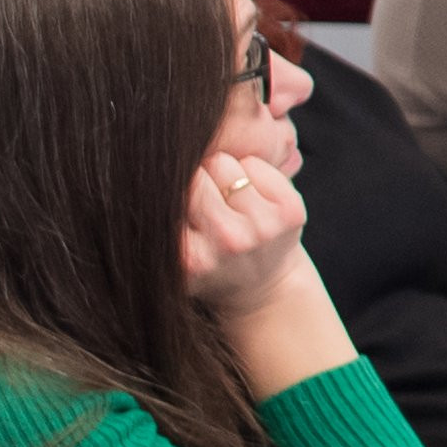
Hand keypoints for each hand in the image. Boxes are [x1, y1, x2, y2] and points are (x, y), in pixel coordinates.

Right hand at [175, 144, 315, 312]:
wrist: (262, 286)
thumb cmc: (210, 261)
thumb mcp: (176, 252)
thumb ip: (163, 214)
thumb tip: (155, 161)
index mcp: (191, 259)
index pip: (167, 196)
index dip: (171, 195)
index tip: (180, 210)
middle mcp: (229, 242)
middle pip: (195, 175)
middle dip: (196, 183)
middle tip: (208, 207)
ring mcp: (263, 227)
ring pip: (223, 163)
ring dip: (221, 175)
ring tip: (227, 202)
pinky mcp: (291, 211)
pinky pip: (253, 163)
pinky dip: (249, 172)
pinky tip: (251, 199)